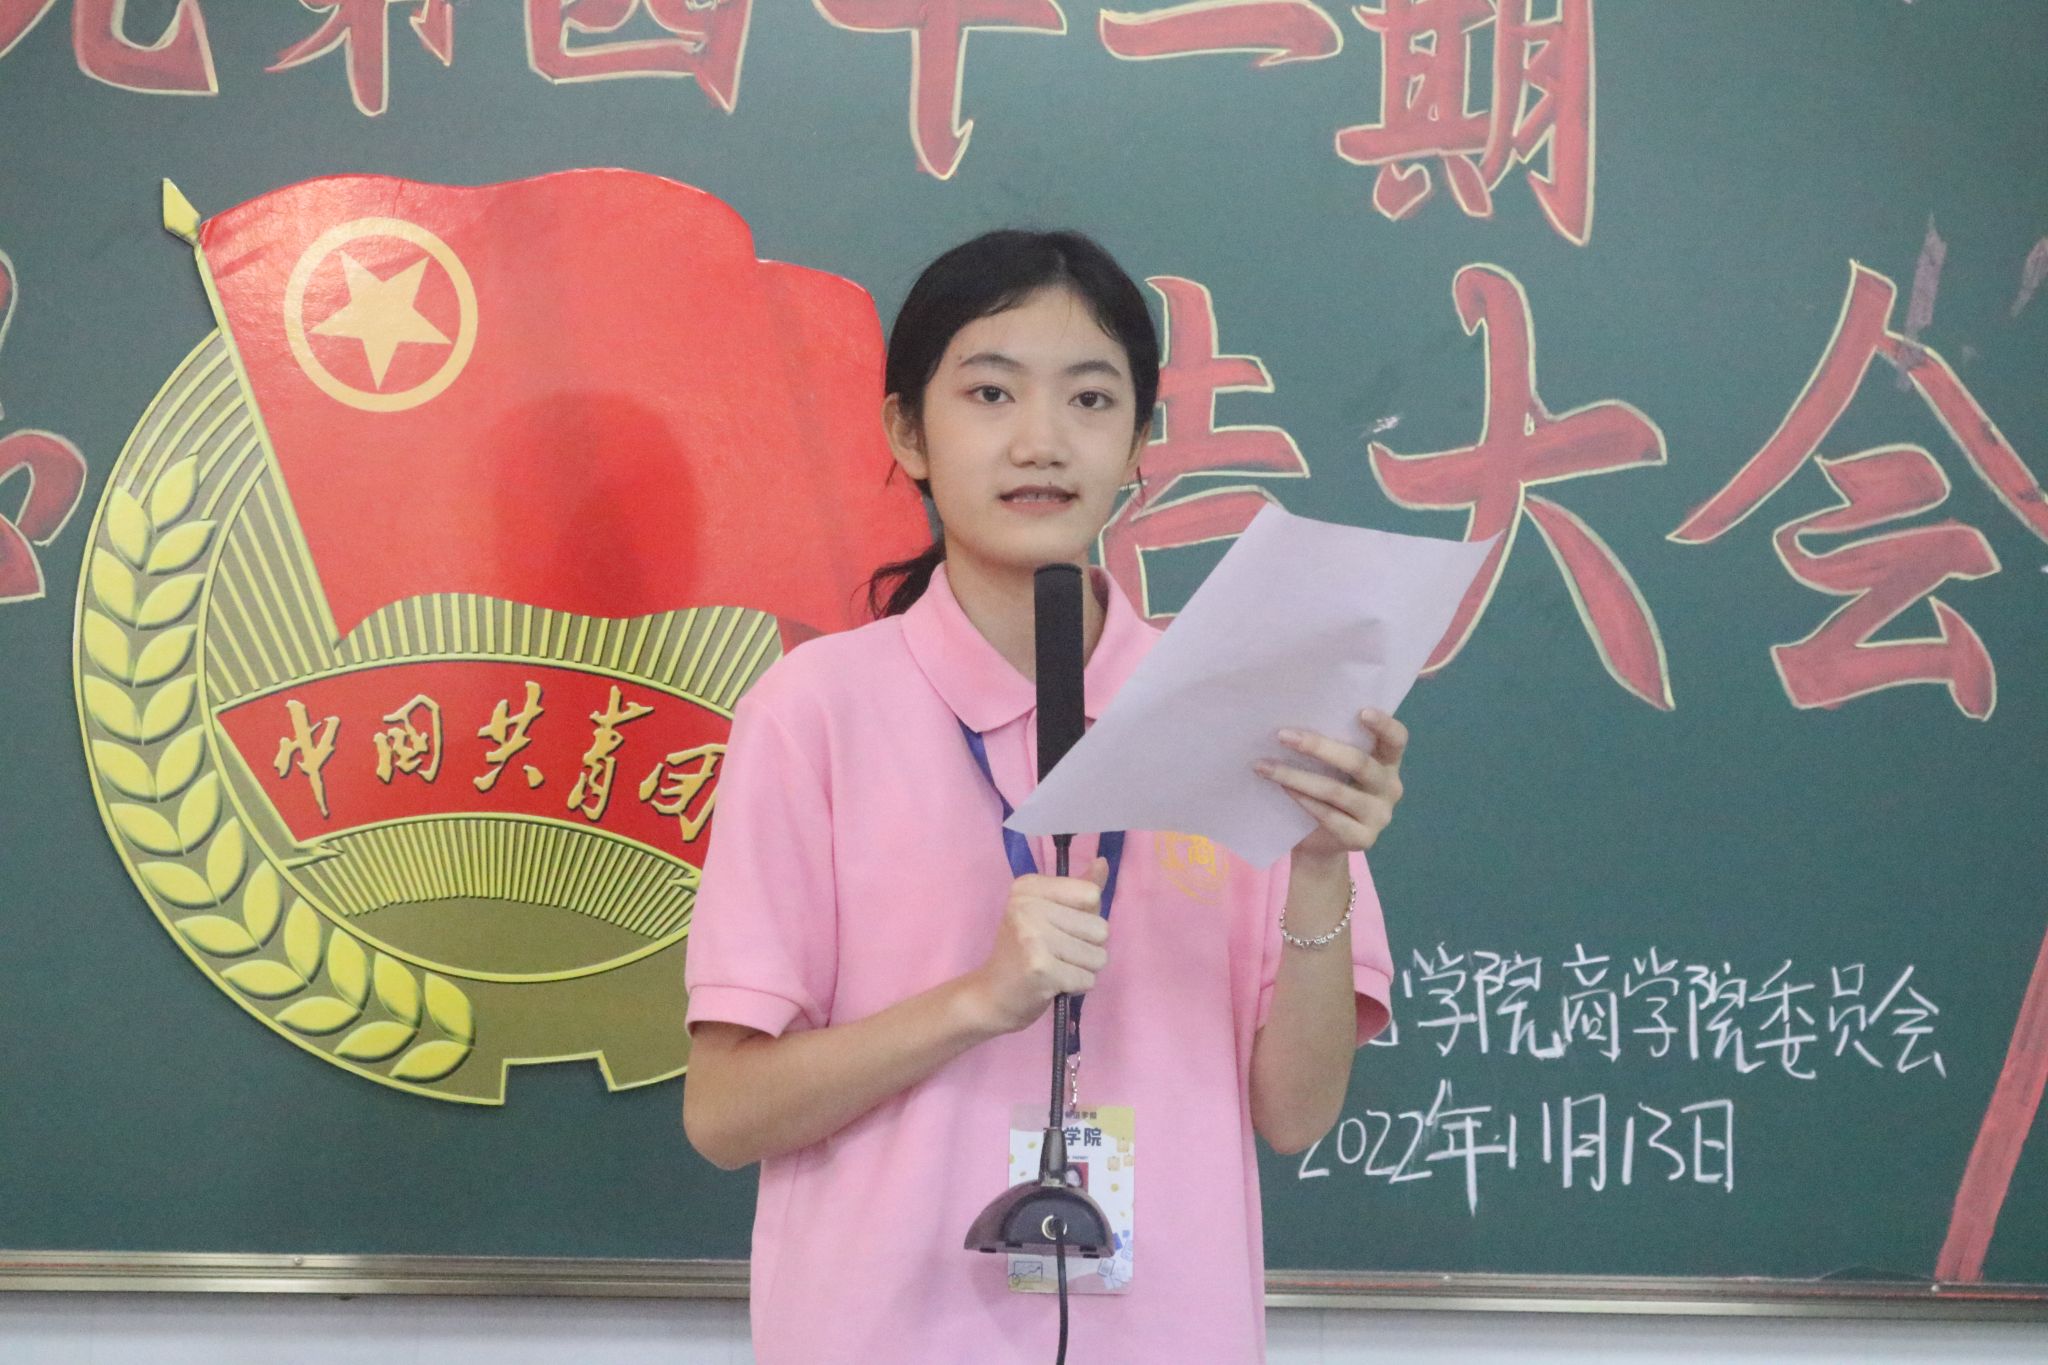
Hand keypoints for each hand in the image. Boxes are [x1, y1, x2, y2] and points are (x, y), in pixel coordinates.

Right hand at [964, 858, 1110, 1035]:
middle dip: (1088, 947)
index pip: (1091, 894)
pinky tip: (1054, 983)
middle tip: (1058, 954)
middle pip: (1100, 927)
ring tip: (1057, 968)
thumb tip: (1103, 862)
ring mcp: (1033, 937)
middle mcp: (1028, 906)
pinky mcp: (1041, 969)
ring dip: (1084, 969)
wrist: (992, 995)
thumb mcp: (1047, 912)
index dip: (1087, 917)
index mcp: (1029, 887)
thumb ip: (1077, 889)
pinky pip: (1088, 979)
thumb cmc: (1024, 952)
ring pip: (1098, 956)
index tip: (1060, 927)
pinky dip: (1077, 987)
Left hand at [1255, 708, 1408, 859]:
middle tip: (1282, 735)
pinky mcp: (1362, 839)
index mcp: (1388, 763)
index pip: (1396, 740)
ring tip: (1264, 766)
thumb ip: (1331, 747)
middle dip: (1318, 747)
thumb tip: (1292, 721)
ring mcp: (1378, 816)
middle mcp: (1390, 788)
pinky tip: (1281, 789)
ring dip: (1295, 776)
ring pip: (1335, 791)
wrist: (1321, 844)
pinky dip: (1302, 800)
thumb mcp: (1334, 768)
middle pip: (1359, 763)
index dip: (1384, 725)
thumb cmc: (1326, 793)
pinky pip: (1328, 816)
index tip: (1362, 712)